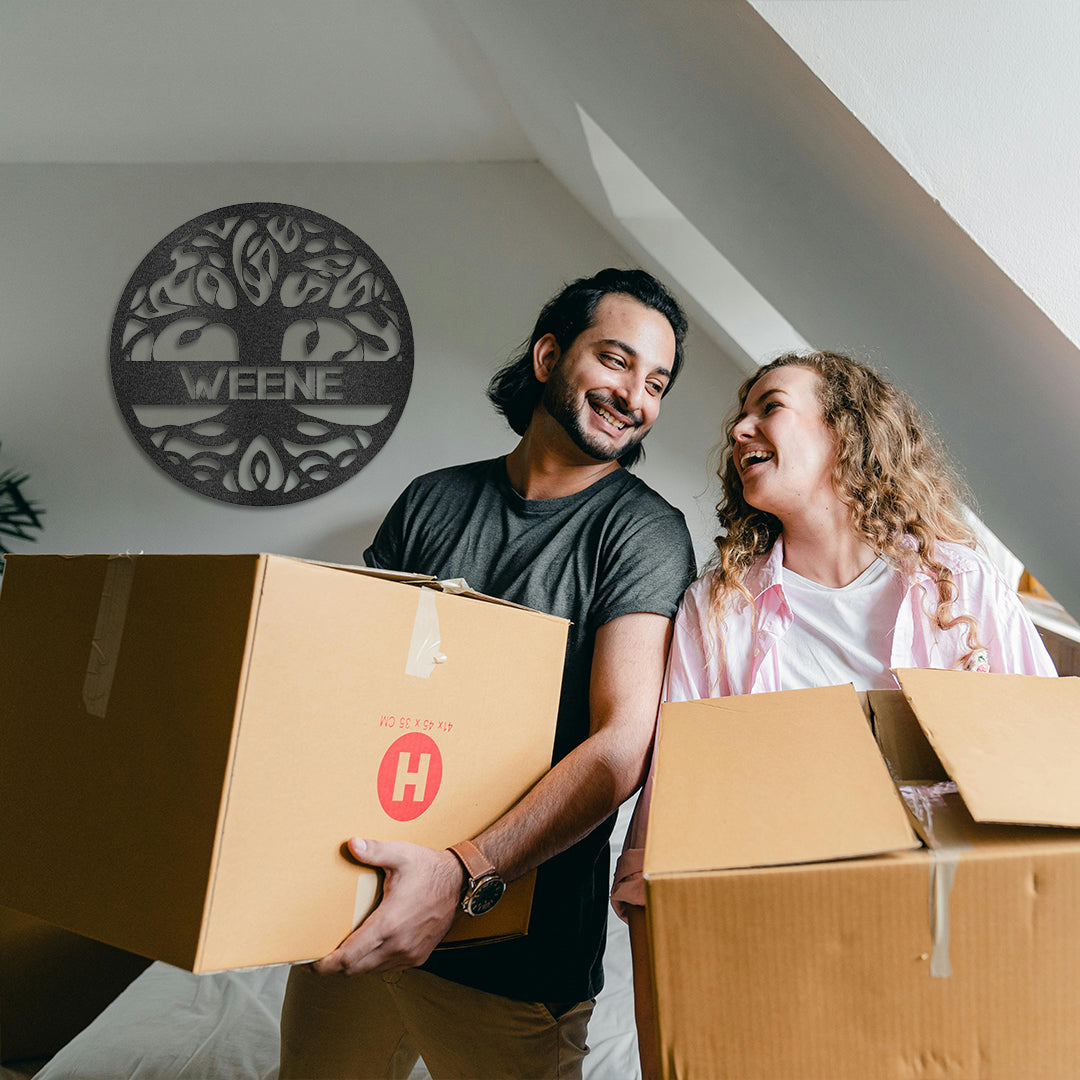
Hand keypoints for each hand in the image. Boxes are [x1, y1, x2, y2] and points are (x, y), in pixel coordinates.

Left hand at [312, 838, 463, 975]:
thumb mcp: (401, 855)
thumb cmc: (429, 868)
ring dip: (357, 964)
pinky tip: (371, 947)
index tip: (312, 964)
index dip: (327, 965)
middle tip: (323, 956)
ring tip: (345, 950)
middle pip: (356, 969)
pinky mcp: (419, 956)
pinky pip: (388, 968)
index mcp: (389, 923)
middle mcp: (399, 944)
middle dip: (337, 966)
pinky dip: (375, 962)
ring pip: (372, 970)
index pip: (350, 957)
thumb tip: (351, 844)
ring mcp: (410, 953)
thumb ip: (375, 851)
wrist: (461, 883)